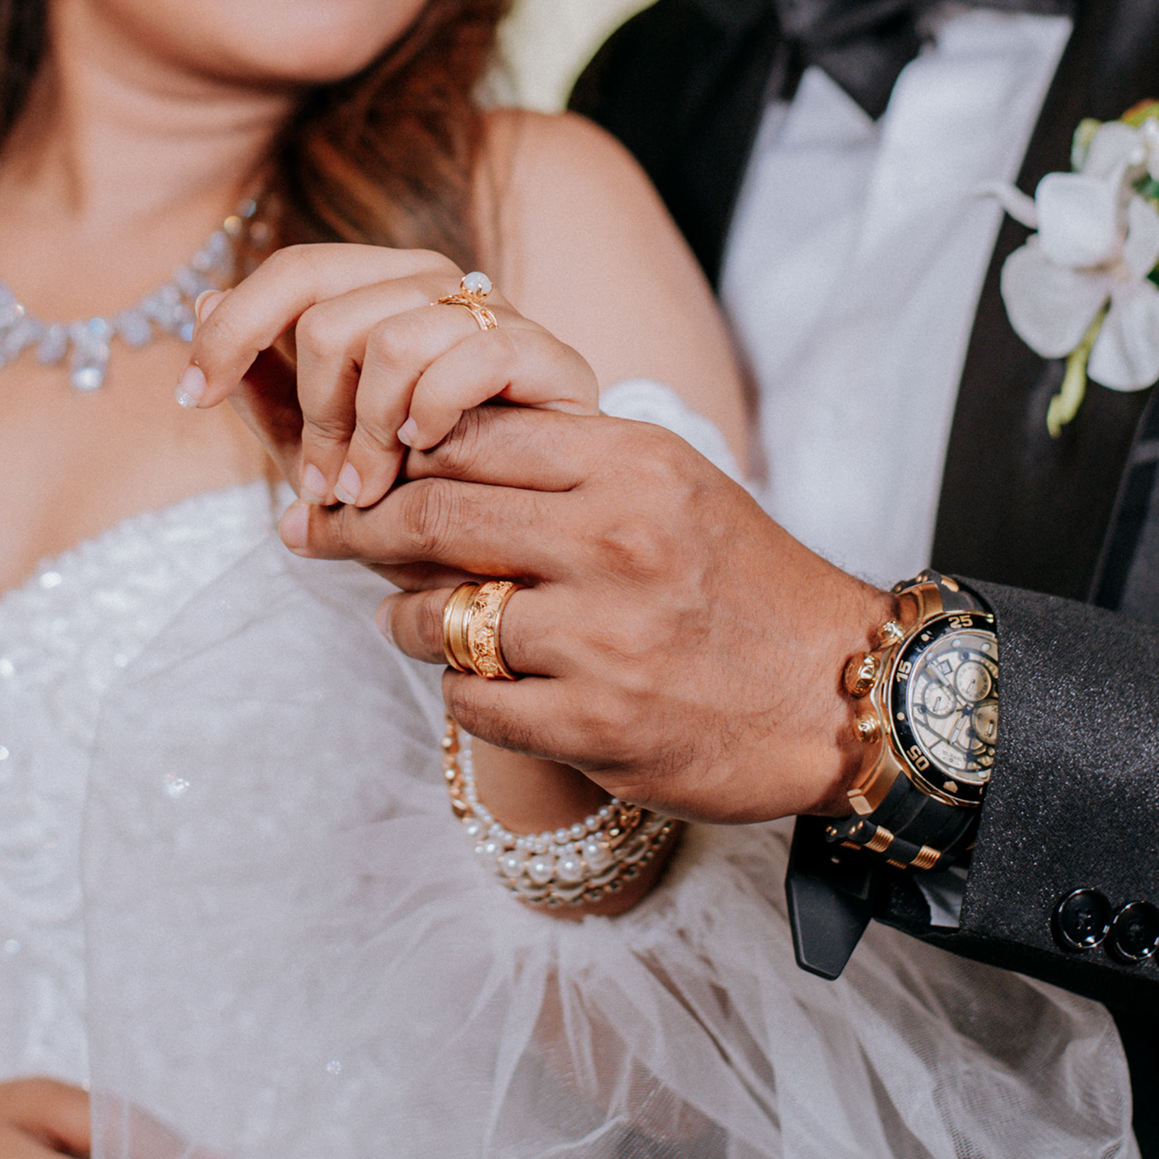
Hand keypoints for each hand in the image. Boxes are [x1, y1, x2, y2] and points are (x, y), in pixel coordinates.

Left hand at [177, 243, 596, 510]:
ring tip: (371, 492)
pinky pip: (468, 357)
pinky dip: (430, 416)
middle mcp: (437, 285)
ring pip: (392, 338)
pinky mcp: (548, 354)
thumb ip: (267, 385)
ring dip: (367, 434)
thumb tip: (202, 302)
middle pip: (329, 312)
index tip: (192, 396)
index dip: (232, 328)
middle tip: (324, 487)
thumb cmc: (418, 494)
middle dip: (313, 414)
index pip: (295, 270)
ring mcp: (495, 314)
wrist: (519, 549)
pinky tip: (427, 456)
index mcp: (382, 290)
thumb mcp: (322, 449)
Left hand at [276, 405, 886, 823]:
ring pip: (438, 617)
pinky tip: (479, 684)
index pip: (471, 434)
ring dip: (404, 618)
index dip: (396, 448)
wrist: (842, 693)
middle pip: (435, 516)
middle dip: (358, 525)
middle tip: (315, 530)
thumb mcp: (671, 485)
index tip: (355, 462)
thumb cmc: (745, 581)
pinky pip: (472, 705)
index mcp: (630, 466)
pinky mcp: (595, 724)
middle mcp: (611, 541)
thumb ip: (568, 460)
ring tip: (404, 616)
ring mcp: (601, 638)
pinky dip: (461, 694)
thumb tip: (435, 443)